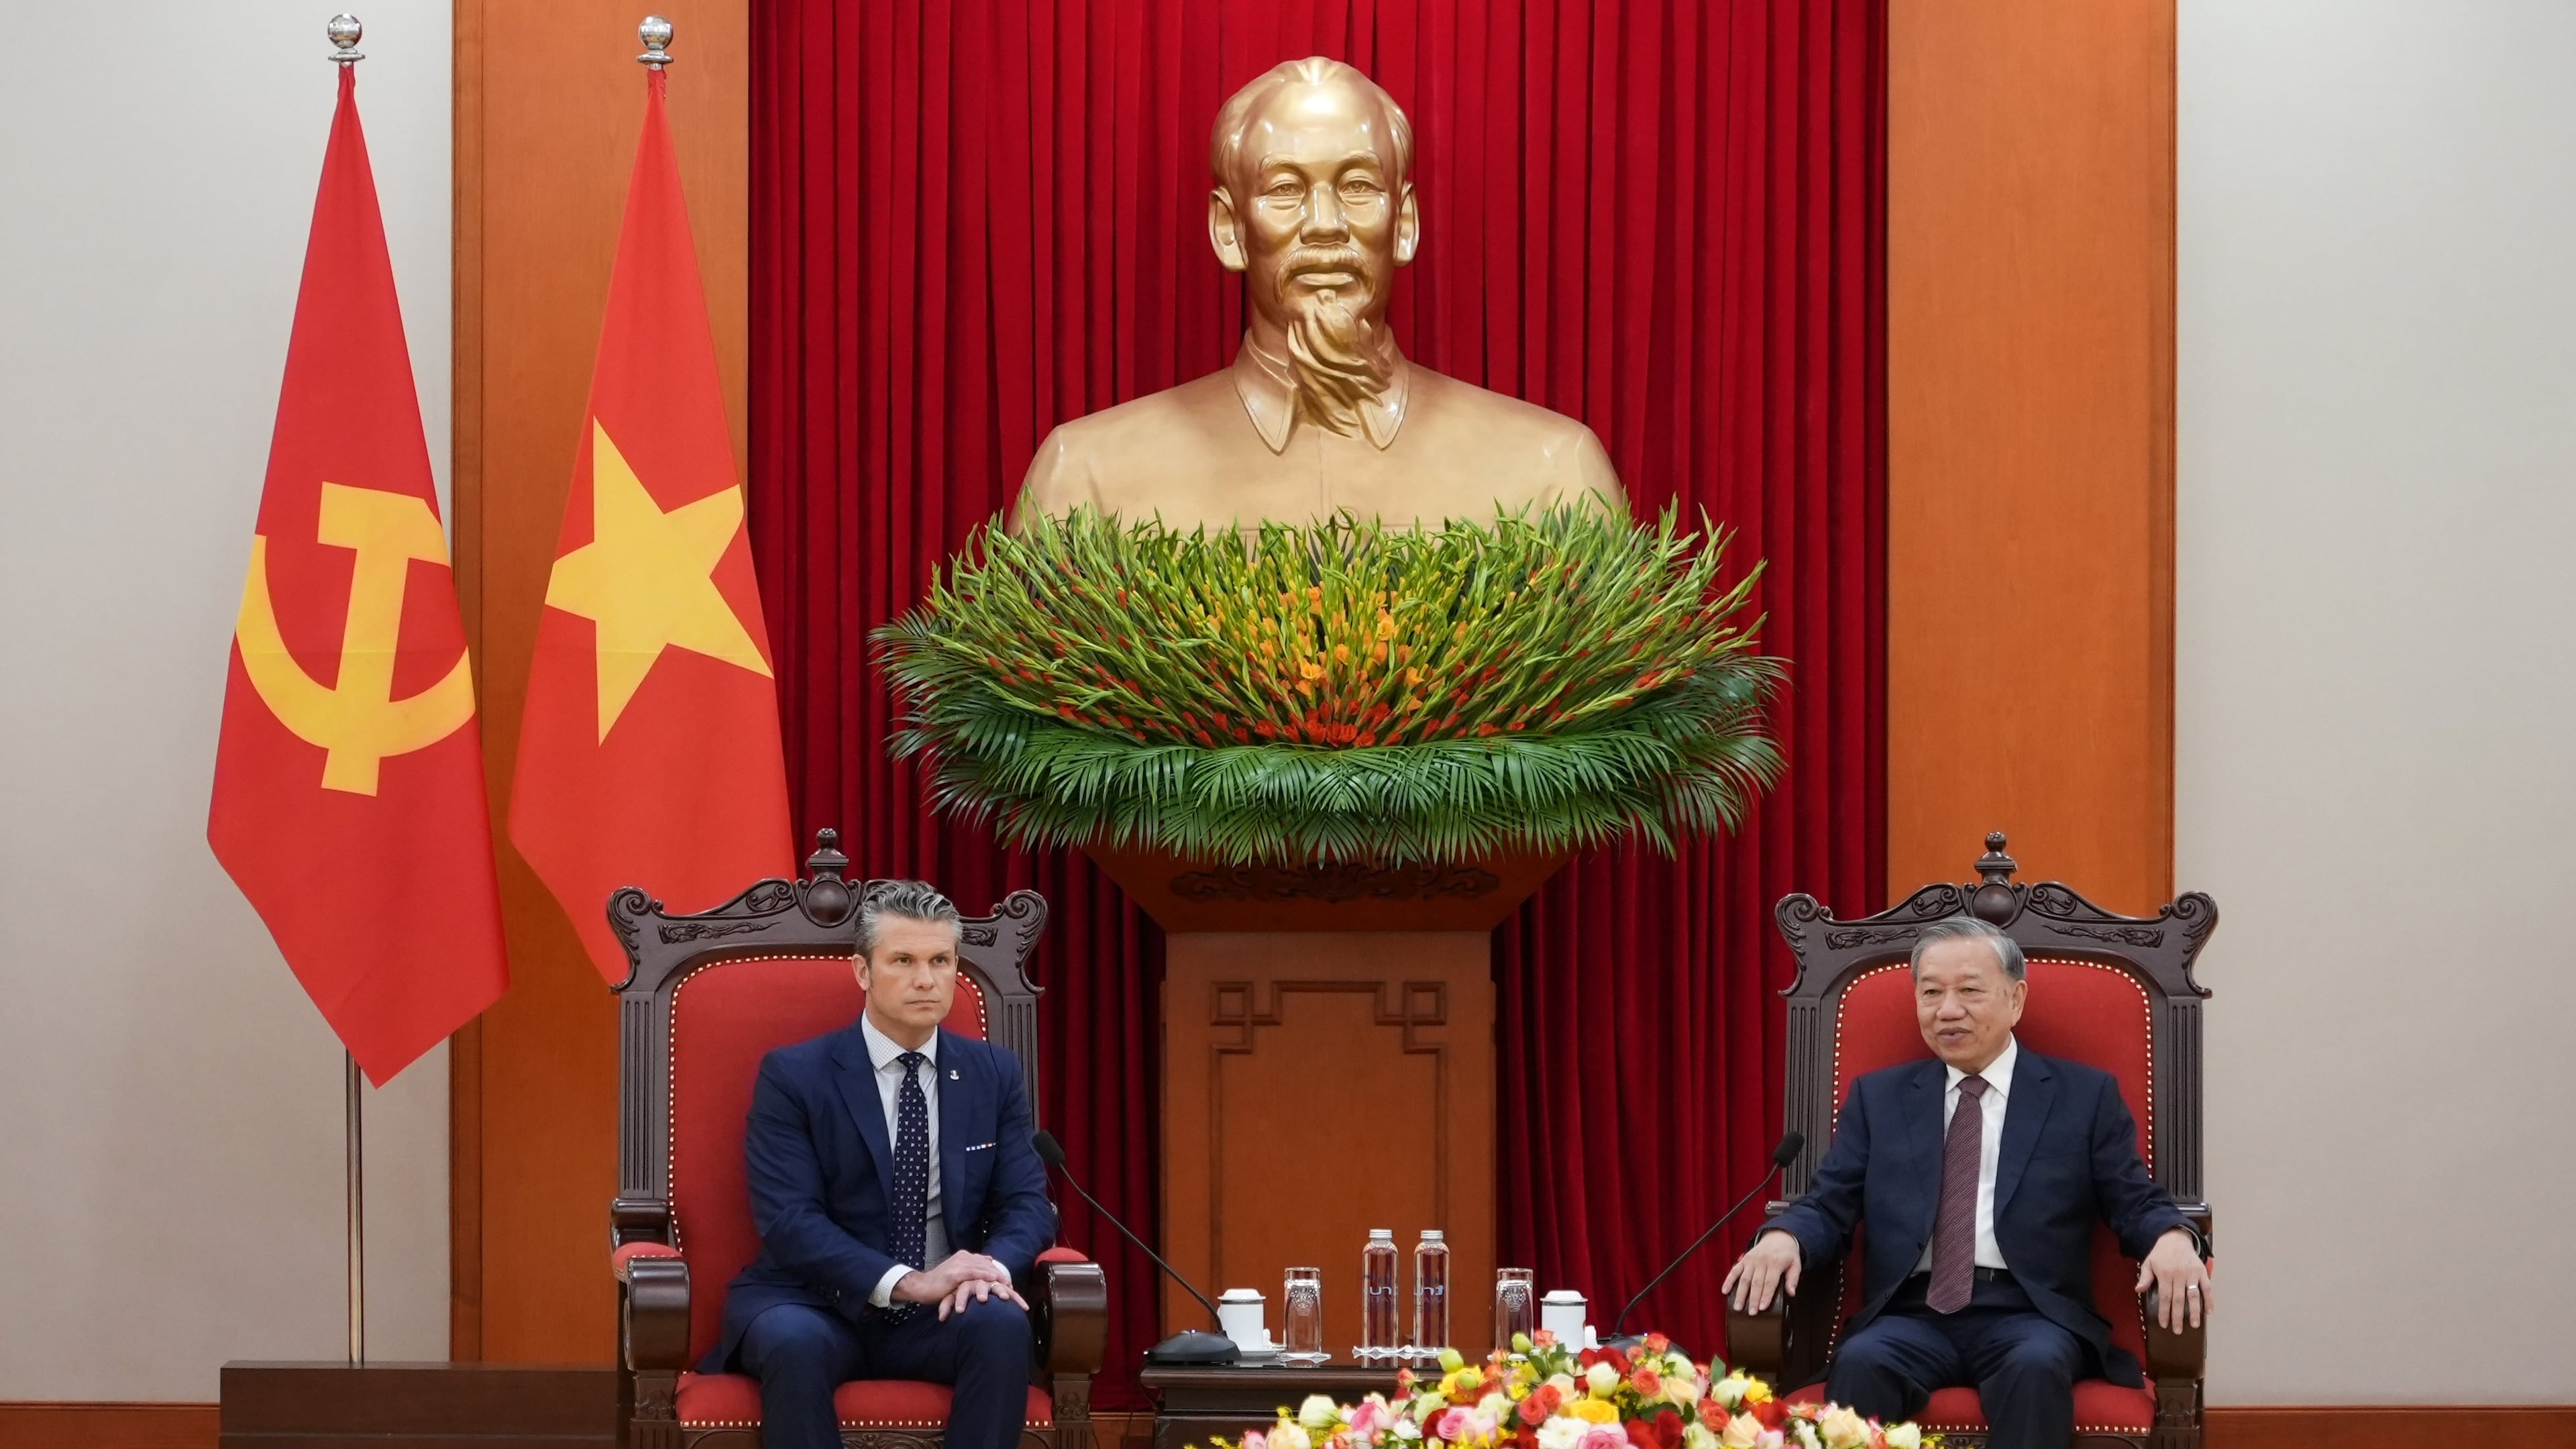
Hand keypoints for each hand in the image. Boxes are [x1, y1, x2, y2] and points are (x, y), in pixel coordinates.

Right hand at [894, 1251, 1027, 1319]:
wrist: (921, 1286)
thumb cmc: (939, 1284)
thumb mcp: (957, 1276)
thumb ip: (970, 1272)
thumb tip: (986, 1266)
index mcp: (965, 1257)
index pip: (986, 1263)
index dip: (997, 1273)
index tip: (1009, 1284)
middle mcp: (964, 1257)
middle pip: (987, 1265)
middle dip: (1000, 1276)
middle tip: (1012, 1287)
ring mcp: (959, 1264)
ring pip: (983, 1269)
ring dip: (996, 1277)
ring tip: (1008, 1285)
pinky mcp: (955, 1272)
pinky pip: (974, 1273)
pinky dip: (985, 1276)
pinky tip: (993, 1280)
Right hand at [1721, 1230, 1802, 1313]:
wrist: (1778, 1236)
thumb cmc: (1787, 1253)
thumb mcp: (1796, 1264)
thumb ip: (1793, 1279)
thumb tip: (1791, 1292)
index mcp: (1775, 1263)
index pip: (1770, 1282)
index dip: (1766, 1296)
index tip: (1762, 1308)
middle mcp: (1762, 1261)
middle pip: (1756, 1283)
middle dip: (1752, 1299)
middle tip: (1750, 1313)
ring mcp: (1751, 1260)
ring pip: (1744, 1279)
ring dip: (1740, 1294)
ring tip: (1737, 1307)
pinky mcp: (1744, 1259)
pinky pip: (1734, 1270)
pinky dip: (1728, 1280)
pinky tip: (1725, 1291)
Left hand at [2134, 1228, 2209, 1331]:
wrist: (2175, 1238)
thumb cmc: (2160, 1253)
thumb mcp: (2149, 1263)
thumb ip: (2145, 1277)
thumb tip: (2138, 1290)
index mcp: (2165, 1274)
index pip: (2165, 1297)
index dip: (2164, 1311)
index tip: (2164, 1324)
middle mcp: (2179, 1275)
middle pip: (2179, 1299)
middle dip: (2178, 1316)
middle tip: (2177, 1331)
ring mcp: (2192, 1274)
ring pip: (2194, 1296)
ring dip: (2195, 1312)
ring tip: (2195, 1325)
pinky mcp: (2202, 1272)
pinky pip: (2207, 1288)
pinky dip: (2210, 1300)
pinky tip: (2209, 1312)